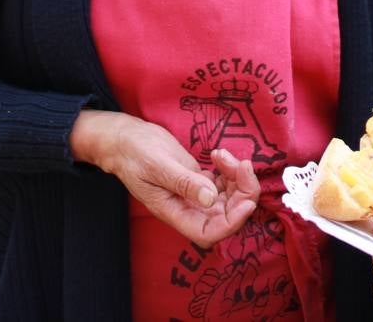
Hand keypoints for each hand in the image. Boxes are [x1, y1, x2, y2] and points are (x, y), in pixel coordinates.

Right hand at [69, 110, 258, 247]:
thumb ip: (184, 184)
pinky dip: (229, 170)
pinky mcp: (198, 180)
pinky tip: (219, 154)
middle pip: (226, 215)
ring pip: (229, 198)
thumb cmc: (134, 153)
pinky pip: (224, 183)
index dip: (232, 223)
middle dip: (242, 193)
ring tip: (224, 155)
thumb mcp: (158, 166)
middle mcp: (188, 208)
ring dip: (237, 178)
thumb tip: (211, 199)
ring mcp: (195, 195)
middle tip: (242, 165)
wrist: (125, 140)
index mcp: (175, 213)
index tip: (247, 201)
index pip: (209, 232)